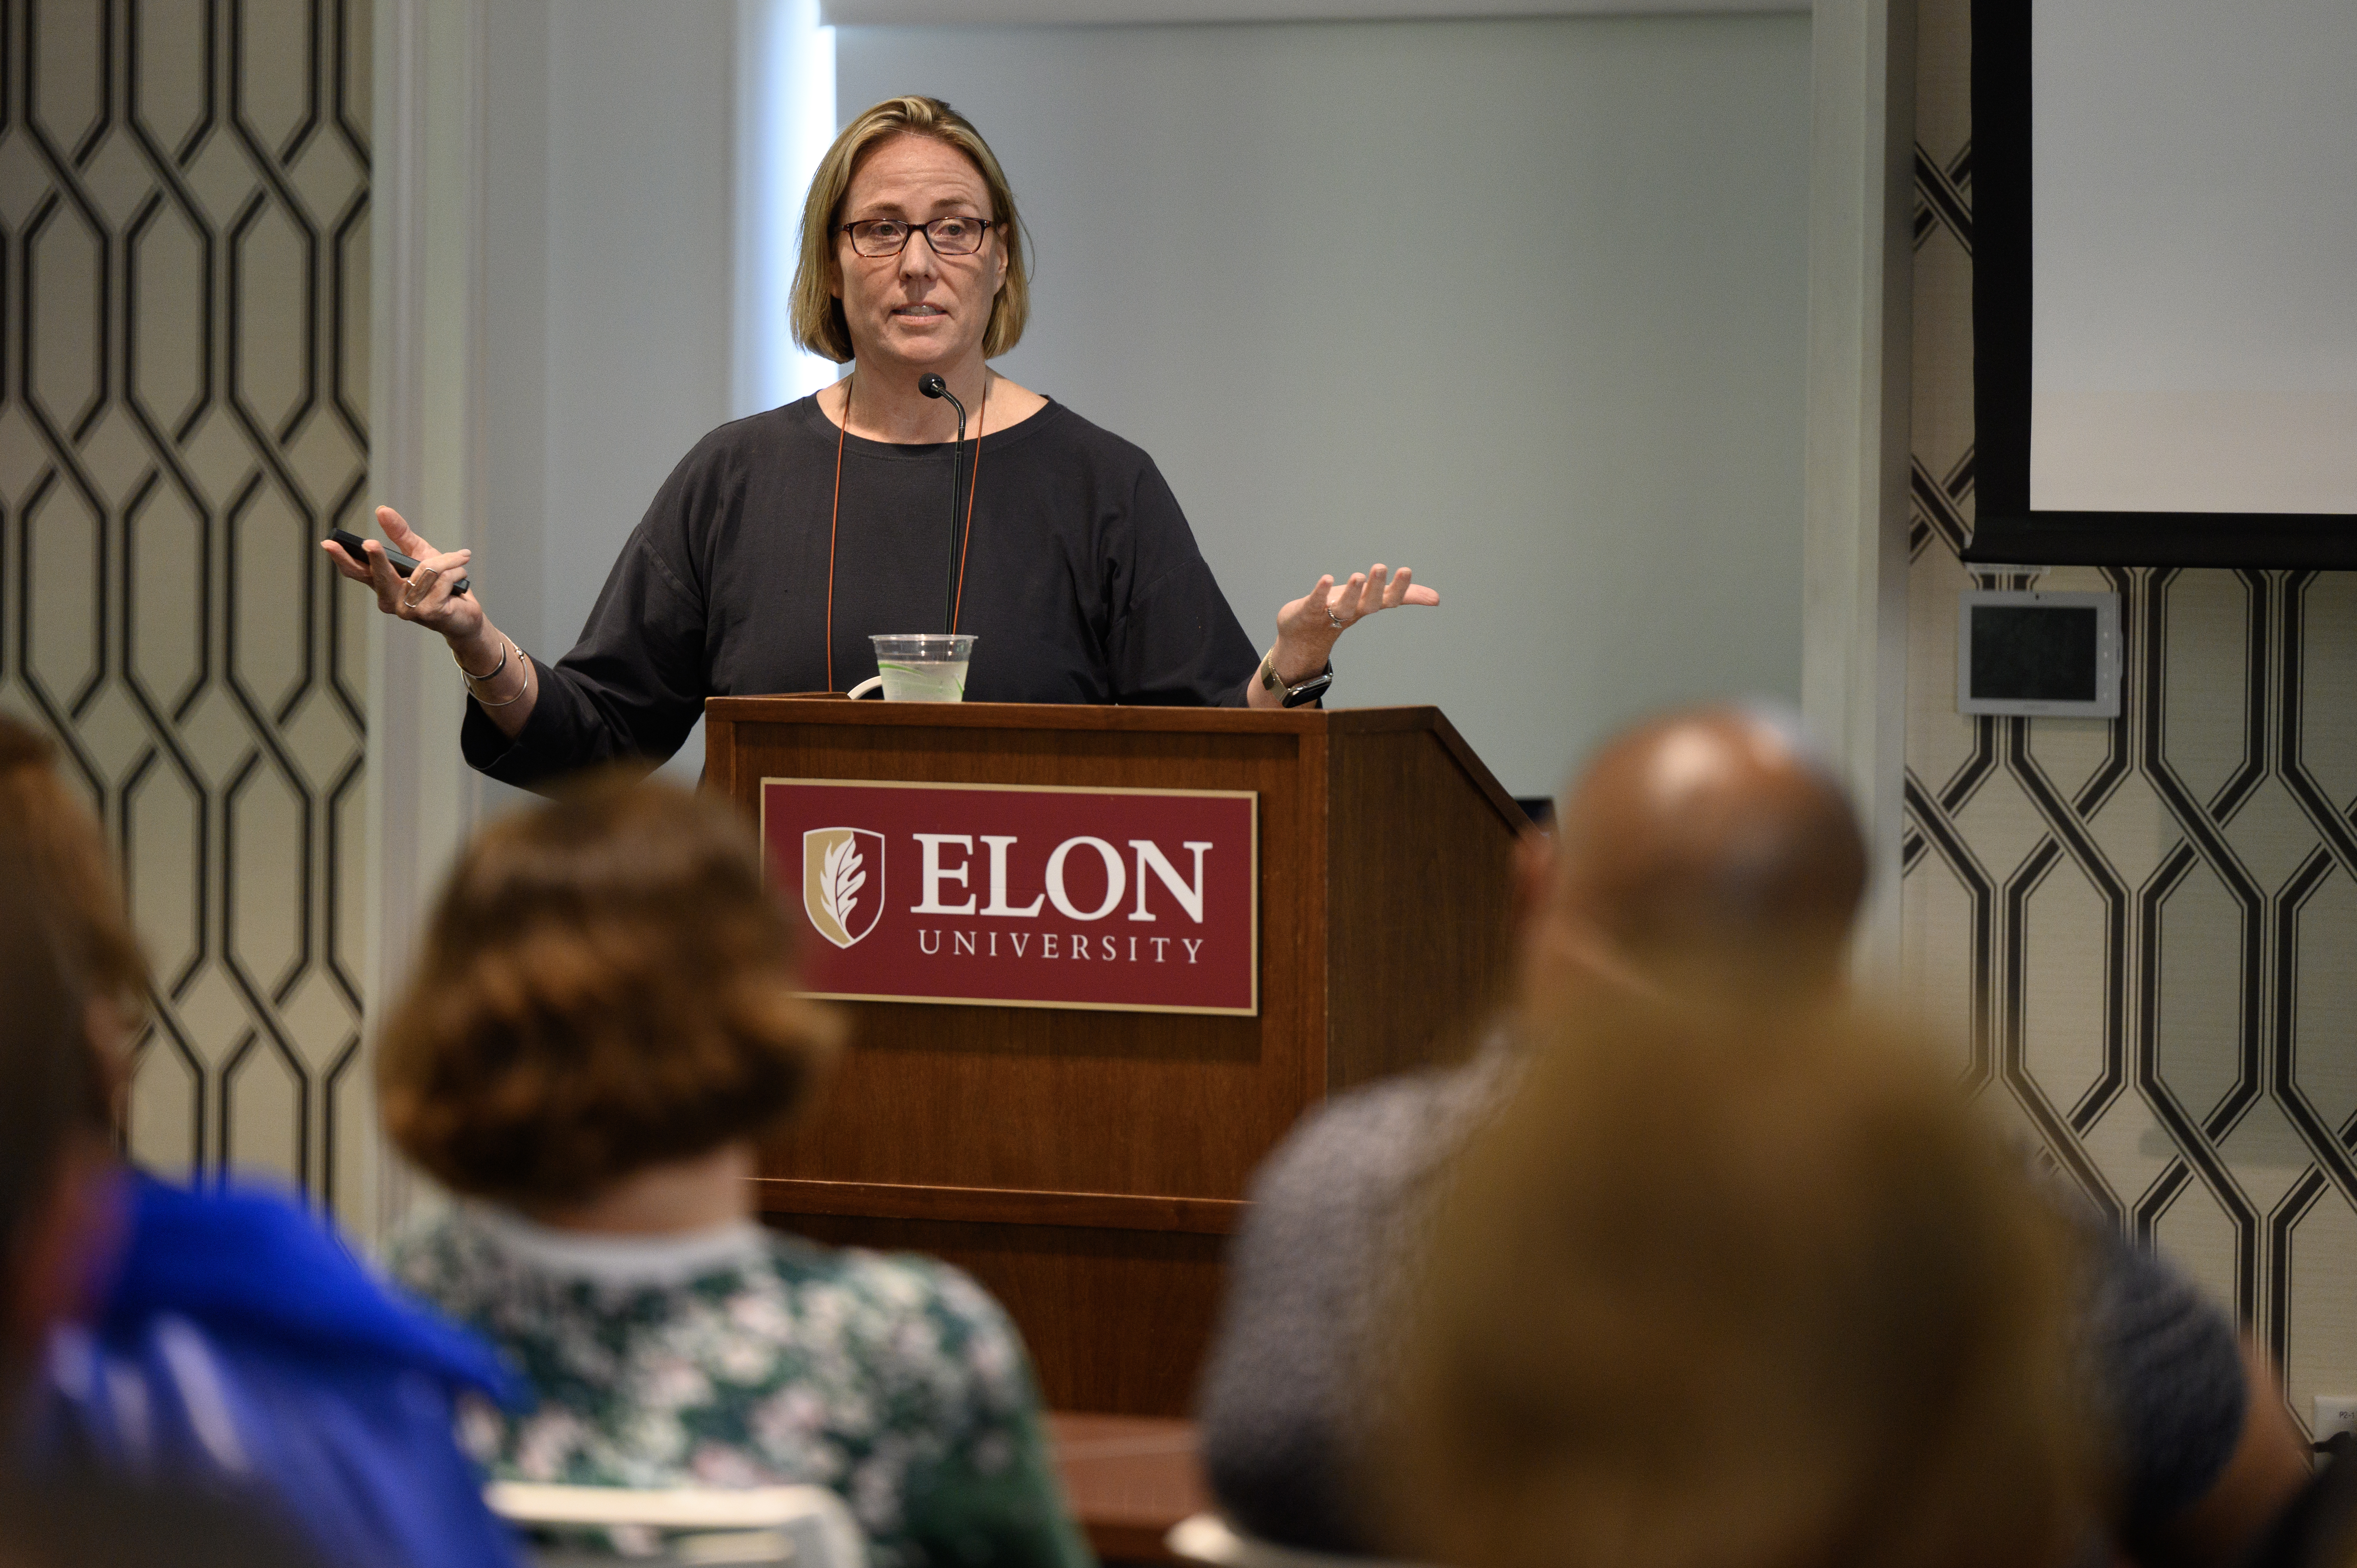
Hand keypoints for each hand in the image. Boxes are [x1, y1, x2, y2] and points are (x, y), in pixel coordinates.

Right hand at [321, 505, 483, 643]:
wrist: (466, 613)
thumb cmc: (440, 583)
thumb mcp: (419, 552)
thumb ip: (400, 533)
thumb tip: (381, 510)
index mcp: (382, 584)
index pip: (356, 570)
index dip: (342, 557)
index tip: (329, 543)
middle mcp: (390, 600)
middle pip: (378, 574)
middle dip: (377, 558)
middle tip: (370, 543)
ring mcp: (407, 610)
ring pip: (423, 570)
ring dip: (445, 561)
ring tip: (458, 562)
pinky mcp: (428, 613)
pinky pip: (441, 579)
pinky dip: (456, 572)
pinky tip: (461, 580)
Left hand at [1270, 563, 1438, 681]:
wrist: (1304, 635)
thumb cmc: (1342, 611)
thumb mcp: (1372, 600)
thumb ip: (1403, 597)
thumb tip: (1436, 599)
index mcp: (1368, 606)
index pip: (1388, 599)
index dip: (1398, 588)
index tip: (1406, 570)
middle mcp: (1352, 611)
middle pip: (1368, 603)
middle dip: (1375, 587)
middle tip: (1380, 567)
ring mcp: (1330, 614)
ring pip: (1344, 606)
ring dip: (1351, 592)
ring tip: (1358, 576)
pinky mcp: (1309, 611)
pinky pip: (1316, 602)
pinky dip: (1321, 592)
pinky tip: (1325, 579)